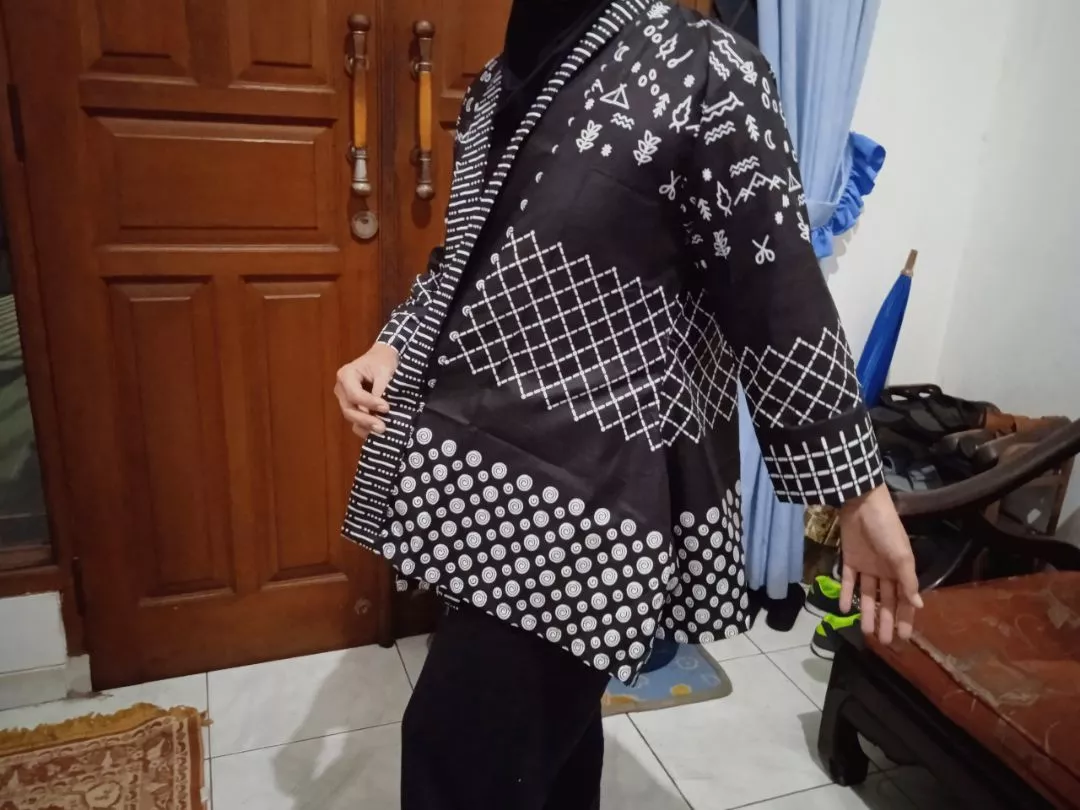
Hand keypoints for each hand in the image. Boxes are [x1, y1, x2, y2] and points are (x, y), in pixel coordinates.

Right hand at [334, 342, 398, 440]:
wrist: (383, 359)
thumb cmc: (383, 362)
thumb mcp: (385, 372)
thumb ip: (382, 389)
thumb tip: (383, 411)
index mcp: (346, 375)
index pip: (354, 394)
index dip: (369, 403)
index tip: (386, 408)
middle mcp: (341, 389)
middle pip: (349, 409)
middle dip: (366, 420)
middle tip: (382, 427)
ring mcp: (345, 400)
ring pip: (351, 417)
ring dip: (366, 426)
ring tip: (381, 431)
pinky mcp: (352, 408)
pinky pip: (356, 421)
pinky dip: (366, 428)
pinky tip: (378, 433)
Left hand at [838, 485, 923, 644]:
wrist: (862, 505)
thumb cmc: (886, 529)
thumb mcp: (901, 556)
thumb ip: (908, 581)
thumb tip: (918, 605)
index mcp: (901, 570)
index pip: (904, 600)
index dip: (905, 618)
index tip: (904, 638)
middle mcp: (885, 571)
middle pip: (886, 601)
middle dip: (886, 621)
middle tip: (884, 642)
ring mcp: (866, 566)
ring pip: (867, 595)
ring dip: (867, 613)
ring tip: (866, 633)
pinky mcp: (849, 560)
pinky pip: (848, 581)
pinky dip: (846, 595)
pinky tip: (844, 610)